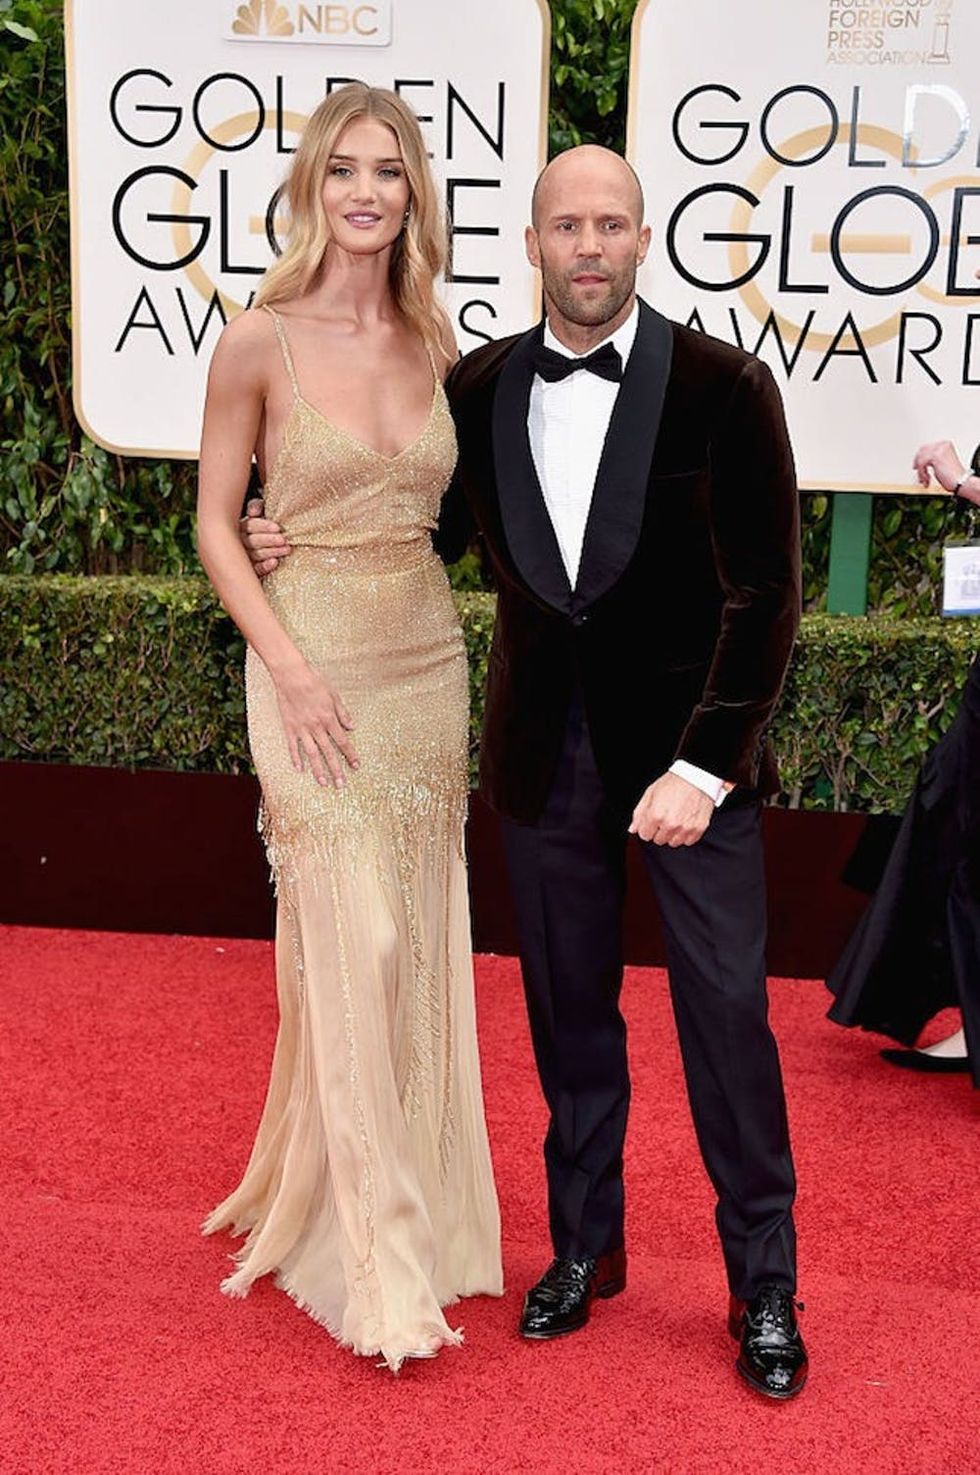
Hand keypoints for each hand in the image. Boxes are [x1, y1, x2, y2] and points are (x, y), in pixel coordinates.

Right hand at [241, 497, 291, 576]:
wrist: (255, 551)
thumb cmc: (260, 529)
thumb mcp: (258, 515)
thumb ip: (256, 507)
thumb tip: (254, 511)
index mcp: (239, 527)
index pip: (249, 525)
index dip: (263, 526)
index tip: (277, 528)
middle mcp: (238, 542)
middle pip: (252, 541)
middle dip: (269, 540)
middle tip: (283, 540)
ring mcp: (242, 558)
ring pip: (255, 555)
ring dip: (272, 552)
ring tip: (287, 549)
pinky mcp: (248, 571)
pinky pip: (255, 570)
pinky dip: (264, 566)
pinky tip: (274, 562)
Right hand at [273, 659, 357, 787]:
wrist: (291, 675)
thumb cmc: (314, 681)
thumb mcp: (334, 695)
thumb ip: (343, 713)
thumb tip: (352, 727)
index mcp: (329, 719)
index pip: (343, 742)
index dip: (350, 755)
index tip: (356, 766)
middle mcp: (316, 727)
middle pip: (328, 753)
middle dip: (336, 770)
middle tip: (341, 785)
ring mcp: (302, 728)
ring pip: (311, 754)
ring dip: (318, 770)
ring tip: (323, 783)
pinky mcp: (289, 727)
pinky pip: (292, 746)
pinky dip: (295, 758)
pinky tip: (300, 770)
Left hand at [628, 772, 714, 846]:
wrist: (696, 777)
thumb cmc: (674, 782)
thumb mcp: (650, 793)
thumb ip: (639, 813)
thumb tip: (633, 828)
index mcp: (656, 815)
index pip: (645, 835)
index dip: (647, 827)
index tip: (652, 821)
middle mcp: (670, 824)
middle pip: (658, 840)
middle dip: (659, 831)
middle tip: (665, 817)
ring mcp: (685, 828)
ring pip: (673, 843)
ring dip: (672, 834)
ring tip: (676, 819)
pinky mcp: (698, 829)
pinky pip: (688, 841)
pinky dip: (685, 835)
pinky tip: (685, 822)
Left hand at [912, 440, 968, 493]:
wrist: (961, 482)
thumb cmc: (954, 476)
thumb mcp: (942, 463)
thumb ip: (933, 459)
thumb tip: (921, 460)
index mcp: (945, 444)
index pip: (926, 447)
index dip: (919, 457)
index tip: (917, 466)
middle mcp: (942, 444)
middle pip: (922, 451)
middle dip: (918, 464)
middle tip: (919, 473)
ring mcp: (938, 449)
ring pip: (921, 459)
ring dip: (921, 472)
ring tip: (925, 480)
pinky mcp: (935, 456)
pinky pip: (921, 464)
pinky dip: (922, 474)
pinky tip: (927, 480)